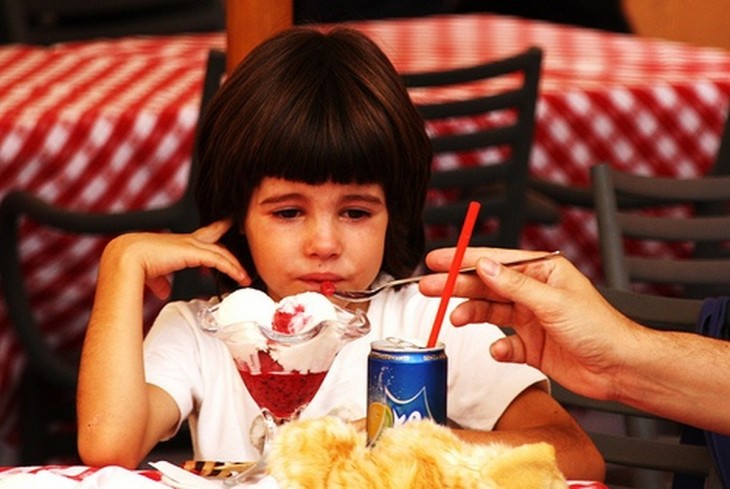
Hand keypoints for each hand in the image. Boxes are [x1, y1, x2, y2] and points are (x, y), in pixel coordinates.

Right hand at [104, 219, 249, 298]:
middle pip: (216, 235)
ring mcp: (190, 244)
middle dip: (230, 232)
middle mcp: (186, 241)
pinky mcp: (193, 252)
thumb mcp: (152, 275)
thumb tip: (164, 291)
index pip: (201, 236)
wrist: (126, 258)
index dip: (214, 234)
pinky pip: (218, 260)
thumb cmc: (135, 264)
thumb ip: (161, 282)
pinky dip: (231, 268)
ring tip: (245, 277)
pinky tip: (239, 276)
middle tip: (244, 234)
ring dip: (235, 265)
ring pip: (221, 251)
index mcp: (177, 244)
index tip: (224, 233)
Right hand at [419, 248, 636, 400]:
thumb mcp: (552, 301)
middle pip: (487, 286)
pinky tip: (498, 350)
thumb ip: (514, 284)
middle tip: (429, 286)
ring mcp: (531, 319)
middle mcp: (534, 293)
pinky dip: (498, 347)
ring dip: (472, 315)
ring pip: (491, 312)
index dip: (464, 259)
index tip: (438, 259)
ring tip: (455, 318)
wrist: (619, 368)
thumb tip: (484, 265)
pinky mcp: (531, 346)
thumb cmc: (599, 328)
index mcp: (542, 272)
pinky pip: (505, 344)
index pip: (496, 261)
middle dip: (457, 286)